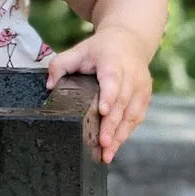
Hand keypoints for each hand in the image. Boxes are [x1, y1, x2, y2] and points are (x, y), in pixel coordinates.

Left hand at [45, 26, 152, 163]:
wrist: (130, 41)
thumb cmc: (100, 49)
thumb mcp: (79, 50)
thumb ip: (60, 65)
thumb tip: (49, 85)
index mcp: (113, 62)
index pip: (112, 80)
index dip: (109, 96)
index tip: (103, 111)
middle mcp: (131, 76)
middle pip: (122, 103)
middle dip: (112, 126)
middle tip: (102, 144)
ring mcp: (141, 88)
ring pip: (132, 114)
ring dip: (121, 135)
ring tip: (107, 154)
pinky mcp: (145, 98)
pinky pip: (137, 118)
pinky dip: (126, 133)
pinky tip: (115, 146)